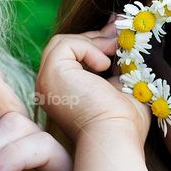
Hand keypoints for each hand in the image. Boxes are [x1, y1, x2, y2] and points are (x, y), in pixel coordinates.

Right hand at [36, 15, 149, 144]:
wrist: (115, 139)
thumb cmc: (124, 122)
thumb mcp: (122, 85)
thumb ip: (118, 63)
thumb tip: (122, 33)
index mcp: (63, 93)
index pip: (72, 57)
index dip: (95, 43)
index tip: (118, 32)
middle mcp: (49, 87)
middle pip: (66, 47)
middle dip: (97, 37)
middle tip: (122, 31)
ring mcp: (47, 81)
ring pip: (63, 43)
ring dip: (93, 42)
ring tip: (117, 52)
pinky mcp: (51, 74)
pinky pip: (65, 44)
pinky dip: (89, 48)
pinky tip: (105, 66)